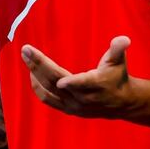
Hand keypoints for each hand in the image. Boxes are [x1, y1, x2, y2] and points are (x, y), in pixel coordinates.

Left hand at [22, 36, 141, 118]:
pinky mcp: (67, 109)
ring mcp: (73, 105)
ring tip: (26, 58)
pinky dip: (38, 87)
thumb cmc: (118, 77)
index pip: (83, 84)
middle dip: (40, 66)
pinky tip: (32, 74)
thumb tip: (124, 39)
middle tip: (26, 50)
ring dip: (35, 74)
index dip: (73, 84)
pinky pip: (48, 99)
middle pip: (57, 82)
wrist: (121, 103)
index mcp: (97, 85)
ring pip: (49, 91)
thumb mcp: (119, 62)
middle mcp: (83, 98)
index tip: (62, 81)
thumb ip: (118, 49)